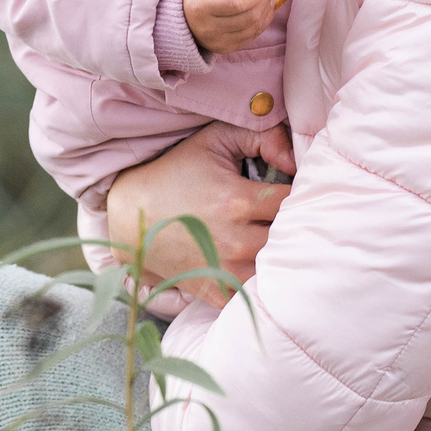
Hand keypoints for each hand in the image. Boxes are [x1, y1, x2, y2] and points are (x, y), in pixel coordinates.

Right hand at [102, 121, 295, 306]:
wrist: (131, 217)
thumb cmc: (176, 173)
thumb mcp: (214, 141)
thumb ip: (260, 136)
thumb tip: (293, 159)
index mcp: (236, 200)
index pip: (294, 201)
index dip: (299, 194)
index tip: (292, 191)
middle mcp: (234, 239)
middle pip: (290, 237)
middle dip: (293, 225)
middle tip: (287, 215)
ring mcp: (224, 270)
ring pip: (276, 267)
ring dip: (278, 253)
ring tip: (272, 238)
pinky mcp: (214, 291)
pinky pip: (253, 295)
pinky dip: (260, 282)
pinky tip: (256, 265)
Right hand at [184, 0, 274, 54]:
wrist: (175, 6)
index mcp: (201, 5)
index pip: (238, 3)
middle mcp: (206, 28)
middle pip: (249, 18)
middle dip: (265, 1)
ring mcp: (214, 42)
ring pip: (253, 30)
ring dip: (266, 13)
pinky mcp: (221, 49)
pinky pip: (249, 39)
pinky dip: (260, 24)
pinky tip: (261, 11)